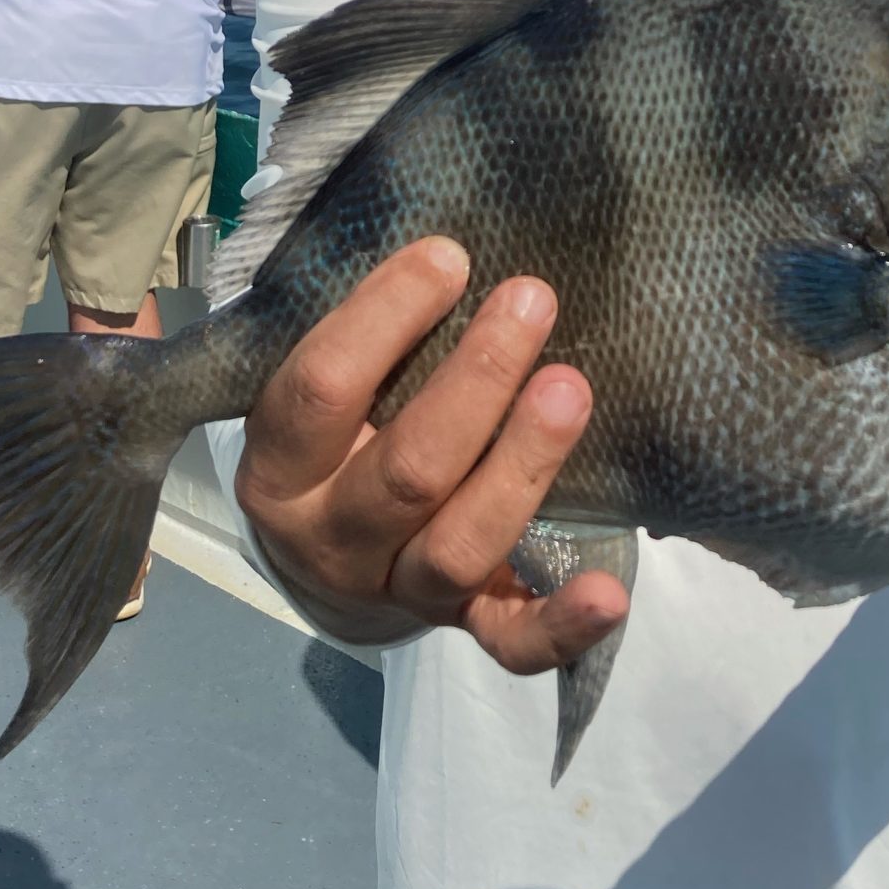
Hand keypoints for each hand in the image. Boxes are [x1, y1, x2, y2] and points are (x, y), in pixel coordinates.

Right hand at [234, 236, 625, 671]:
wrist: (326, 558)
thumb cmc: (334, 434)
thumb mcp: (315, 390)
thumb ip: (358, 335)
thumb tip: (439, 245)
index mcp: (279, 470)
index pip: (322, 391)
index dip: (384, 320)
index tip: (450, 257)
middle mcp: (329, 540)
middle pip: (406, 470)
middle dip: (476, 381)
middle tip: (532, 301)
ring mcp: (395, 591)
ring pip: (460, 545)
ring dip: (523, 466)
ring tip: (571, 388)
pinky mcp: (459, 627)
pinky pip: (508, 643)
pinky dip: (559, 627)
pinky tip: (609, 597)